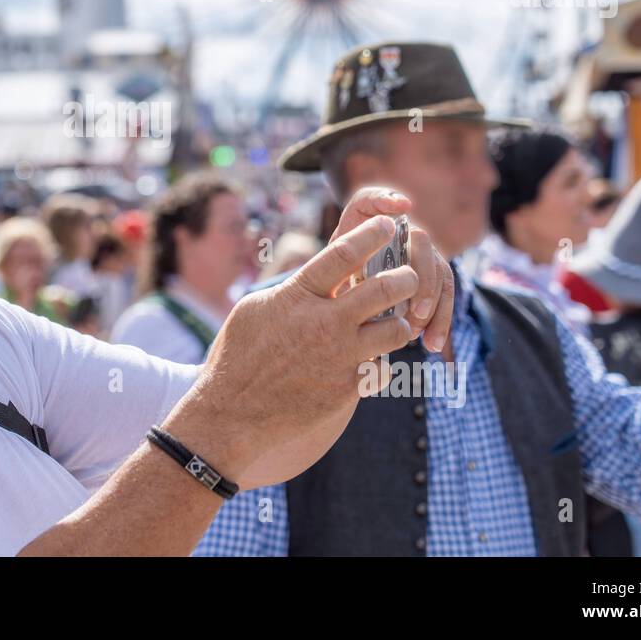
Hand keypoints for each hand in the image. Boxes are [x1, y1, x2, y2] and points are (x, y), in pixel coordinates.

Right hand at [163, 190, 453, 490]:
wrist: (231, 414)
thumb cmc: (237, 357)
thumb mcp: (256, 309)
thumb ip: (291, 290)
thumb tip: (313, 275)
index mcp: (298, 296)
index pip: (344, 254)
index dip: (371, 234)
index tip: (387, 225)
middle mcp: (324, 323)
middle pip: (383, 289)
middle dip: (405, 278)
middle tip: (409, 276)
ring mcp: (339, 357)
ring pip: (395, 331)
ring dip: (400, 323)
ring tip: (396, 322)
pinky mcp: (347, 389)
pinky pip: (381, 370)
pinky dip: (378, 364)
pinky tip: (369, 363)